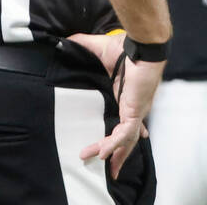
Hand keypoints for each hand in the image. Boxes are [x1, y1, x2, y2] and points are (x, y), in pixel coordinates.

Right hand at [66, 32, 164, 178]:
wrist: (142, 47)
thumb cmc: (126, 48)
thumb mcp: (99, 50)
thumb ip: (82, 45)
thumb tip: (65, 40)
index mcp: (127, 96)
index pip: (129, 120)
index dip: (127, 134)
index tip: (124, 144)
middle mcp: (134, 107)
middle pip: (128, 136)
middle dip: (119, 153)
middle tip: (109, 167)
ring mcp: (136, 111)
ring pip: (125, 139)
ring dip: (111, 151)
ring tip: (93, 158)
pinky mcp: (136, 111)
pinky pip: (125, 134)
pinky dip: (114, 144)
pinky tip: (102, 152)